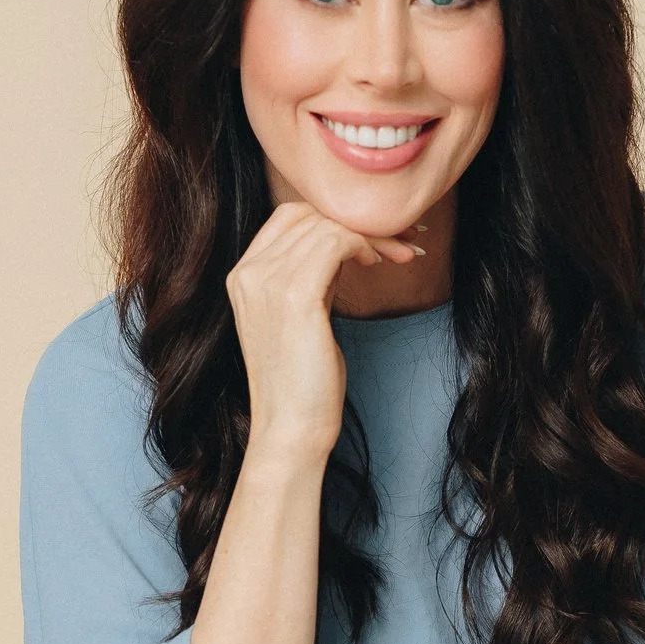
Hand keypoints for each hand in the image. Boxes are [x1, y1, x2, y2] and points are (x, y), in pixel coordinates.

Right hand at [225, 203, 421, 457]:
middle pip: (311, 214)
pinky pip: (336, 241)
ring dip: (373, 233)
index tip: (376, 233)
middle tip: (401, 238)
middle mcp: (248, 273)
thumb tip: (343, 247)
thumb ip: (309, 276)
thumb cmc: (302, 381)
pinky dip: (365, 244)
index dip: (336, 216)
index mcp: (243, 275)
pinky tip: (378, 262)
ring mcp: (267, 282)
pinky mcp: (295, 296)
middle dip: (361, 219)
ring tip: (399, 254)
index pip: (290, 216)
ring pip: (328, 224)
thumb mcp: (300, 315)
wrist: (290, 429)